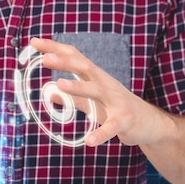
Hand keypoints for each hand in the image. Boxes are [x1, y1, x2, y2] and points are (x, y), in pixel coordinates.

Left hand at [30, 37, 170, 147]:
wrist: (150, 122)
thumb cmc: (117, 108)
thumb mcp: (91, 102)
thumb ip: (71, 97)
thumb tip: (47, 92)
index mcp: (96, 77)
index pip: (75, 57)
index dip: (55, 49)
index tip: (34, 42)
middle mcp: (106, 84)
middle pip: (85, 67)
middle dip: (65, 62)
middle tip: (45, 58)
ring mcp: (117, 101)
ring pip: (97, 90)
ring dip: (78, 87)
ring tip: (60, 85)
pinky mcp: (125, 121)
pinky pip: (112, 127)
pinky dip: (101, 133)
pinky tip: (90, 141)